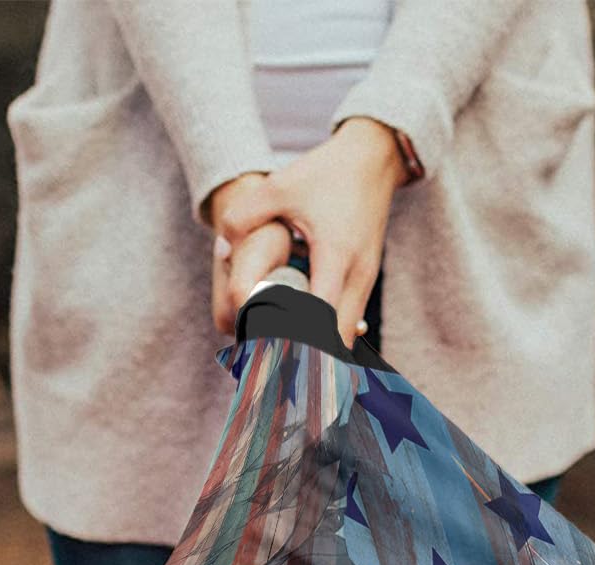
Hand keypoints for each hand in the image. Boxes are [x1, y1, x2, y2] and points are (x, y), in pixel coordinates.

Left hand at [212, 118, 406, 347]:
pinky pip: (349, 321)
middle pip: (338, 341)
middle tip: (278, 376)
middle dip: (311, 362)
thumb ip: (245, 215)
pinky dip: (329, 336)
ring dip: (321, 351)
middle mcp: (357, 275)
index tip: (275, 362)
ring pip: (346, 335)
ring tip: (289, 366)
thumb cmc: (327, 172)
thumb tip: (221, 247)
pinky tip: (305, 343)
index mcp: (335, 256)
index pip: (320, 320)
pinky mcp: (365, 279)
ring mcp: (366, 280)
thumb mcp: (281, 186)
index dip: (298, 344)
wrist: (373, 158)